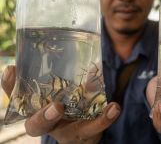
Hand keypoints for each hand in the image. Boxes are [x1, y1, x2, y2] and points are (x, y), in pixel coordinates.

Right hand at [1, 65, 119, 143]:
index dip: (11, 87)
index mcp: (36, 112)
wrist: (77, 134)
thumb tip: (36, 60)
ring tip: (108, 108)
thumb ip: (46, 79)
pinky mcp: (89, 133)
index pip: (18, 101)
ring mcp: (71, 132)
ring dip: (93, 120)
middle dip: (44, 117)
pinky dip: (106, 117)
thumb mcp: (49, 94)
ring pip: (79, 130)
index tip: (11, 70)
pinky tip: (114, 107)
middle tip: (56, 107)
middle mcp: (50, 125)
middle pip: (38, 126)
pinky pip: (98, 127)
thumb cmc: (59, 111)